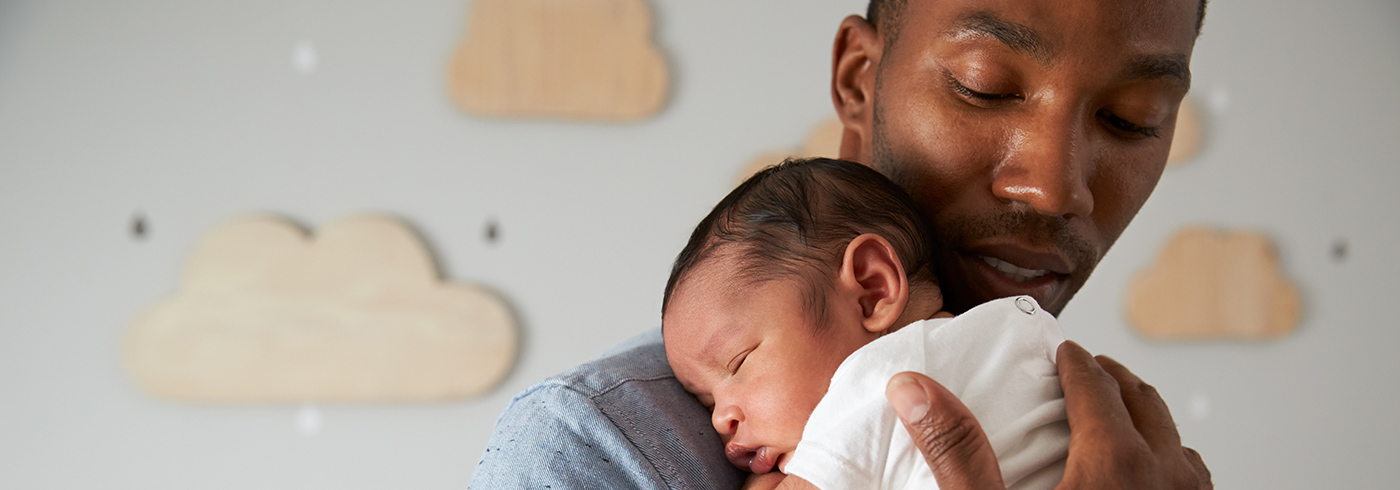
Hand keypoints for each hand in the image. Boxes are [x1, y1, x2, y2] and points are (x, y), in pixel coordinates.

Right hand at [884, 340, 1211, 488]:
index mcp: (1116, 463)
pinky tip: (1147, 480)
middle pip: (1145, 403)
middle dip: (1114, 379)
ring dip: (1147, 420)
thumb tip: (913, 387)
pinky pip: (1192, 484)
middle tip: (1090, 368)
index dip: (1075, 362)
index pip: (1095, 387)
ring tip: (1119, 418)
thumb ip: (955, 450)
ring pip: (1176, 445)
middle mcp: (1166, 480)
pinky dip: (1168, 463)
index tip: (1063, 349)